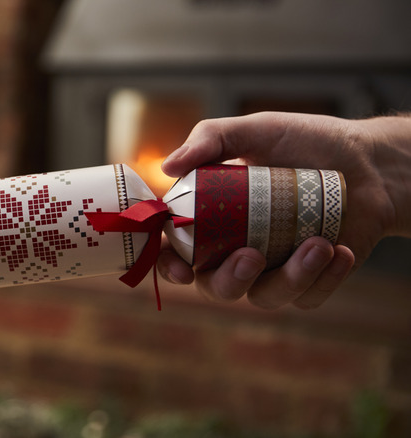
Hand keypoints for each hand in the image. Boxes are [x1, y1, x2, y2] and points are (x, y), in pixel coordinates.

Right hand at [157, 111, 409, 308]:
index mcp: (212, 219)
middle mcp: (235, 250)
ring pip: (264, 297)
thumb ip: (210, 139)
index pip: (177, 251)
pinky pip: (306, 297)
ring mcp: (272, 269)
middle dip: (230, 280)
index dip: (170, 267)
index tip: (183, 270)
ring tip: (319, 244)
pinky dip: (324, 278)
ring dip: (290, 278)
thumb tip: (168, 168)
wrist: (370, 161)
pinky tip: (340, 250)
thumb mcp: (256, 130)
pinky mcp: (310, 282)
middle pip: (215, 287)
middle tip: (252, 256)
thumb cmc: (306, 142)